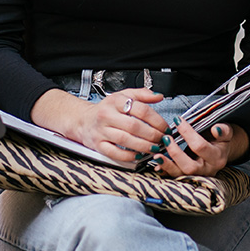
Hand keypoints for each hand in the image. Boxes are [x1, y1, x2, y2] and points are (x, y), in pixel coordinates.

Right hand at [36, 88, 170, 163]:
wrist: (83, 120)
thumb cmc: (106, 109)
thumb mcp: (123, 96)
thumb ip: (142, 94)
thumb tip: (158, 96)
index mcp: (116, 101)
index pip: (141, 110)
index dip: (157, 120)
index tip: (165, 127)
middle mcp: (107, 115)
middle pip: (134, 126)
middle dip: (153, 135)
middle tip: (163, 139)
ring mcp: (102, 131)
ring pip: (126, 140)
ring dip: (144, 146)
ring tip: (155, 148)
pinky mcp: (98, 145)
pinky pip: (115, 153)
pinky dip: (129, 156)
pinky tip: (139, 155)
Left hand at [152, 120, 244, 177]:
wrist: (220, 151)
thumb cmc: (219, 139)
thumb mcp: (226, 132)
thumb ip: (223, 130)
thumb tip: (216, 129)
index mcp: (217, 158)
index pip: (200, 146)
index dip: (188, 133)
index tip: (177, 120)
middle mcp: (207, 170)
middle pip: (190, 167)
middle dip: (176, 153)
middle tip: (166, 139)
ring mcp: (197, 176)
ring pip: (181, 175)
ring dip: (167, 166)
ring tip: (157, 156)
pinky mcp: (188, 178)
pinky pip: (175, 177)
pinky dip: (165, 172)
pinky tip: (157, 166)